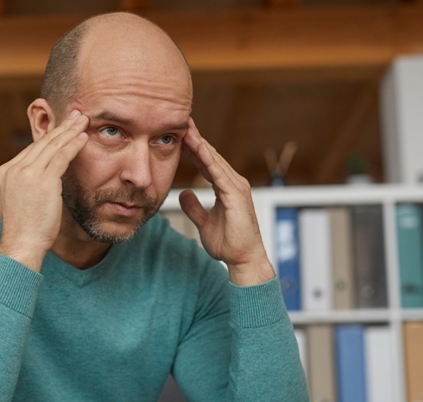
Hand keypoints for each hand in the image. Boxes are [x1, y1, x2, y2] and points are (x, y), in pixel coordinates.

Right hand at [0, 110, 88, 271]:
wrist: (21, 244)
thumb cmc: (23, 231)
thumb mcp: (15, 203)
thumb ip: (22, 187)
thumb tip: (32, 183)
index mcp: (5, 172)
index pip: (31, 150)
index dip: (49, 139)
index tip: (61, 130)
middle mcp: (14, 169)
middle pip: (41, 143)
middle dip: (60, 128)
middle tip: (75, 115)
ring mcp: (27, 173)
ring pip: (52, 146)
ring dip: (70, 131)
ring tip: (83, 121)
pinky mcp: (43, 180)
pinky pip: (61, 156)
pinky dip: (73, 145)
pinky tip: (83, 138)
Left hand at [179, 118, 274, 286]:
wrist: (243, 260)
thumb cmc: (228, 244)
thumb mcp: (204, 223)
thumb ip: (194, 208)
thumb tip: (183, 194)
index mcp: (225, 187)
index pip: (206, 162)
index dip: (193, 148)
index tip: (179, 134)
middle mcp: (233, 183)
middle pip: (210, 156)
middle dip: (195, 138)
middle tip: (180, 120)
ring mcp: (237, 187)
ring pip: (214, 160)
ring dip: (200, 143)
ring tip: (186, 128)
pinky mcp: (237, 195)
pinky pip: (220, 174)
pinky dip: (209, 160)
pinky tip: (199, 148)